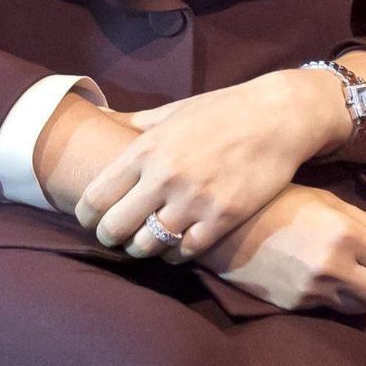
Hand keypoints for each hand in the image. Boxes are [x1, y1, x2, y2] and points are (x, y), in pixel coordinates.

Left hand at [74, 69, 342, 260]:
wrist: (278, 117)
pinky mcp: (223, 218)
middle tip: (114, 237)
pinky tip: (176, 248)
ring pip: (149, 245)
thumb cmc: (222, 110)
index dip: (87, 215)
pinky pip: (186, 251)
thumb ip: (134, 123)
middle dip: (109, 237)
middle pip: (116, 227)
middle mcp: (165, 177)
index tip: (90, 219)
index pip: (96, 196)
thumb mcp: (172, 111)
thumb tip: (100, 118)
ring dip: (141, 248)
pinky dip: (176, 254)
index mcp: (146, 149)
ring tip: (143, 245)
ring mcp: (194, 200)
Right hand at [197, 184, 365, 313]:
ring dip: (359, 294)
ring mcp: (313, 291)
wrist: (225, 228)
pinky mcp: (296, 306)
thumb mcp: (328, 202)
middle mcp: (333, 267)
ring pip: (361, 308)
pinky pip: (331, 309)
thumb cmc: (279, 204)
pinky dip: (332, 298)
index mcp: (345, 235)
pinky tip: (316, 278)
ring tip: (342, 274)